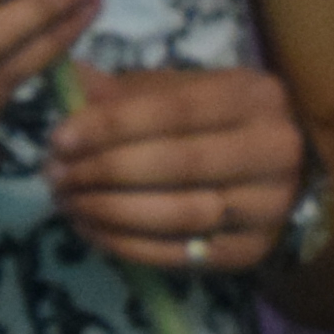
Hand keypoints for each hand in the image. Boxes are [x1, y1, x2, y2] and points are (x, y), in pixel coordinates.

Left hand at [48, 64, 305, 272]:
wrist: (277, 176)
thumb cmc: (215, 125)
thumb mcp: (178, 94)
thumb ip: (127, 92)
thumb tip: (72, 79)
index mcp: (255, 96)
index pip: (177, 110)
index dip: (113, 125)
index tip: (59, 138)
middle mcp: (275, 149)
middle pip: (179, 163)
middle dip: (106, 171)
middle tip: (56, 176)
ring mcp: (269, 206)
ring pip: (180, 214)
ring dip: (112, 212)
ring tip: (69, 203)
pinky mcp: (252, 251)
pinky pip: (181, 254)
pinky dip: (128, 245)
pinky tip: (93, 230)